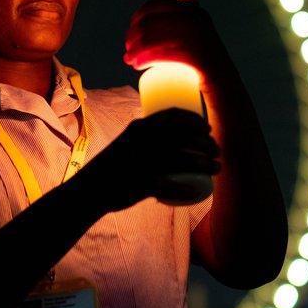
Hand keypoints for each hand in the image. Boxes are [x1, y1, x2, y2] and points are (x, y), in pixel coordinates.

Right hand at [76, 108, 220, 212]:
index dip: (195, 120)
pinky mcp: (144, 183)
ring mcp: (145, 162)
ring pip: (186, 160)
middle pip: (186, 137)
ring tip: (217, 168)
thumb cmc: (112, 165)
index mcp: (140, 127)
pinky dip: (187, 190)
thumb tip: (169, 139)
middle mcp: (145, 141)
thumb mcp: (128, 142)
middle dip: (208, 143)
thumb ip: (147, 138)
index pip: (174, 116)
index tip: (207, 127)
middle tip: (216, 150)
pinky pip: (172, 187)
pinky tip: (197, 192)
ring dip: (206, 164)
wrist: (90, 188)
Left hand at [123, 0, 231, 84]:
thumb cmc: (202, 55)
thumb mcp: (196, 20)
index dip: (135, 22)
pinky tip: (138, 65)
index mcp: (192, 10)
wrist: (224, 86)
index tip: (130, 39)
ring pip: (154, 39)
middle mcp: (197, 18)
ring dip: (136, 51)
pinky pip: (165, 52)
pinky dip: (147, 59)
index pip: (151, 8)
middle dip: (133, 39)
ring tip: (130, 62)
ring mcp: (199, 36)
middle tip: (127, 56)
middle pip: (150, 25)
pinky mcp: (198, 56)